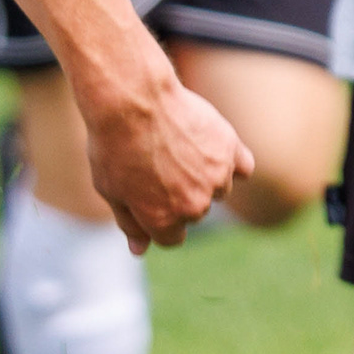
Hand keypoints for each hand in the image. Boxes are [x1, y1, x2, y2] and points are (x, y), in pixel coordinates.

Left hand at [80, 62, 249, 250]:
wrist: (132, 101)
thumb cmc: (113, 146)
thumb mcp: (110, 190)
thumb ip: (130, 223)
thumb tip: (140, 251)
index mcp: (163, 220)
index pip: (171, 239)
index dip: (157, 219)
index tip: (148, 197)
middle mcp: (196, 206)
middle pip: (194, 214)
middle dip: (178, 197)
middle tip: (155, 165)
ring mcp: (218, 178)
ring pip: (219, 189)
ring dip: (204, 176)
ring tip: (176, 149)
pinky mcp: (231, 149)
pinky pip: (243, 166)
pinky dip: (232, 161)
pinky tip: (210, 148)